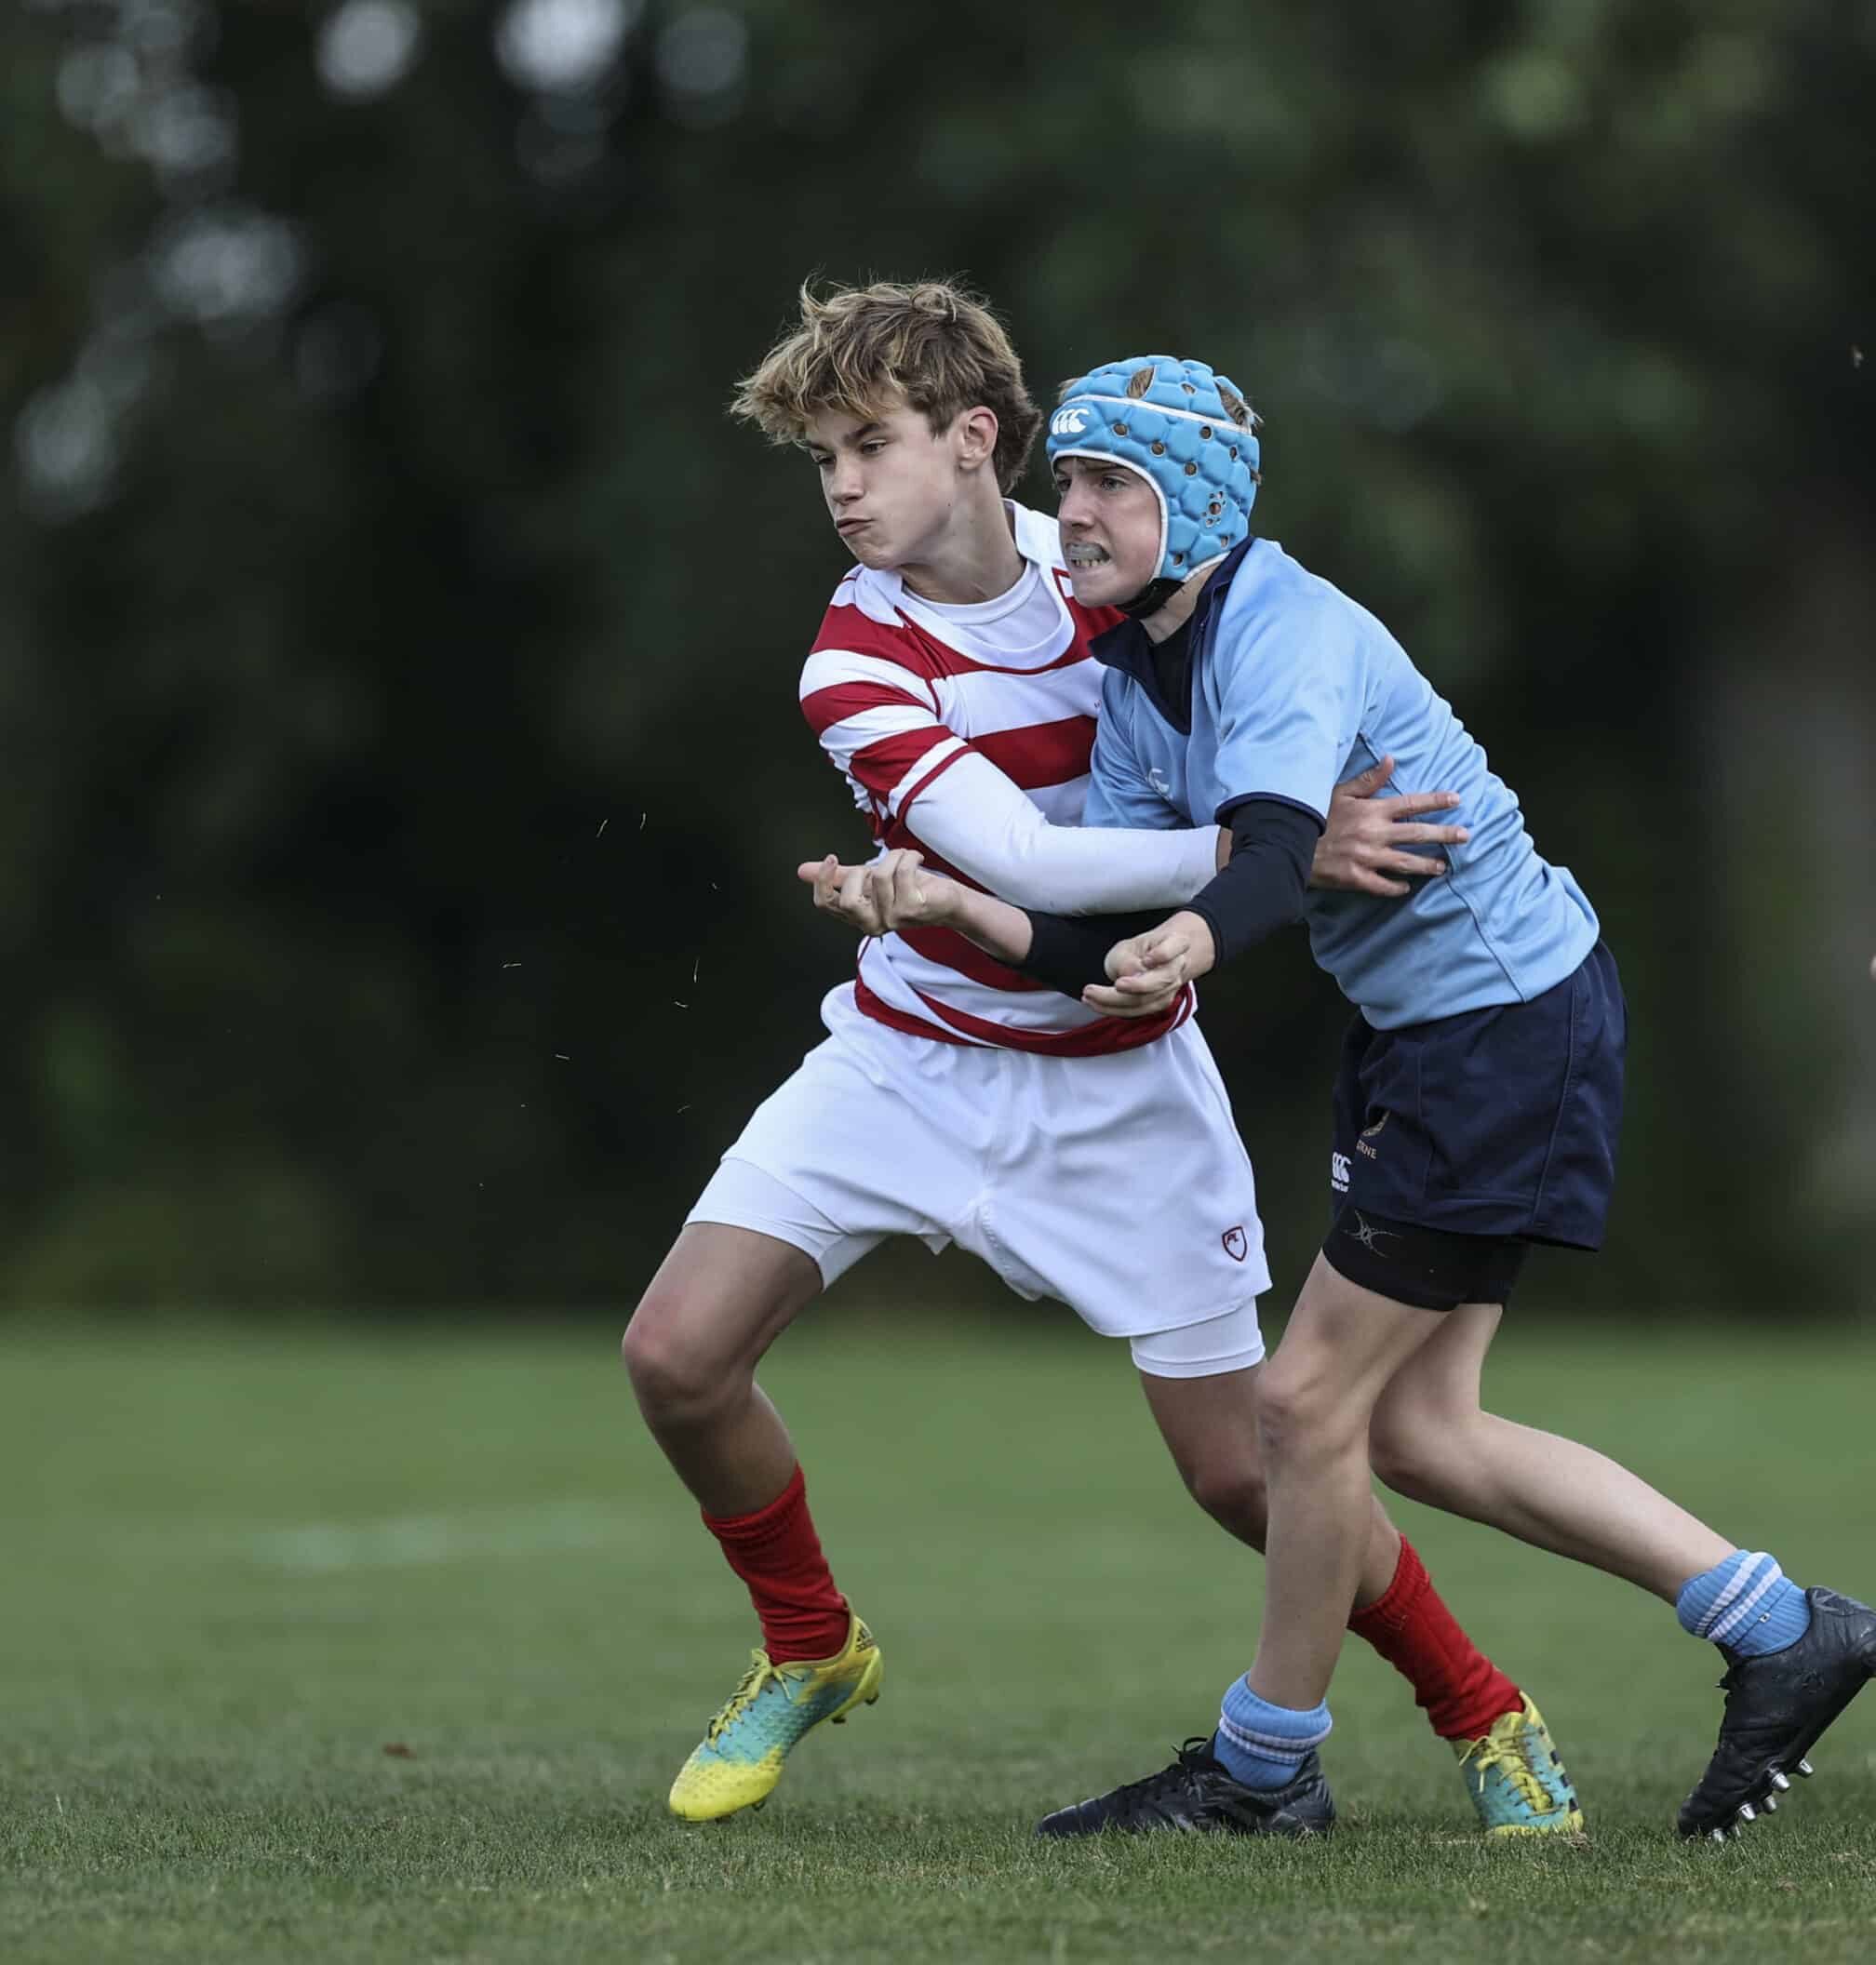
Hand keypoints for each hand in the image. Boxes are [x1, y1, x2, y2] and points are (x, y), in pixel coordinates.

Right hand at [796, 849, 960, 934]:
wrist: (946, 900)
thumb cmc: (908, 889)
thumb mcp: (868, 879)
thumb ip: (838, 876)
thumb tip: (802, 870)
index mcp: (857, 916)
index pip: (826, 904)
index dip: (823, 880)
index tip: (832, 858)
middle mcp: (872, 923)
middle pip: (847, 898)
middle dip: (860, 873)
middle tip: (879, 867)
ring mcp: (892, 920)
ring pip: (879, 876)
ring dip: (894, 857)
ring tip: (904, 859)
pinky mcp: (912, 910)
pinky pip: (901, 871)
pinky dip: (909, 856)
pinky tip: (916, 858)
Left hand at [1081, 910, 1216, 1017]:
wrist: (1154, 960)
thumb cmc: (1141, 950)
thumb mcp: (1128, 946)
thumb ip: (1128, 959)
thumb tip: (1131, 975)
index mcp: (1176, 943)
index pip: (1176, 946)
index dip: (1163, 954)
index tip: (1147, 959)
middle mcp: (1177, 968)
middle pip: (1160, 981)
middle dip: (1135, 986)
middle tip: (1112, 984)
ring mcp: (1170, 989)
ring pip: (1145, 1000)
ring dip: (1113, 1001)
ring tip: (1089, 995)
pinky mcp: (1157, 1005)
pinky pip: (1136, 1011)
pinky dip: (1112, 1009)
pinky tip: (1094, 1003)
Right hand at [1310, 755, 1468, 896]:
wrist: (1289, 846)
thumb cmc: (1314, 816)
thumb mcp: (1339, 792)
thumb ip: (1369, 779)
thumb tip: (1392, 760)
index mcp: (1372, 811)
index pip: (1411, 804)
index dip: (1435, 801)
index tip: (1456, 800)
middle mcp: (1374, 834)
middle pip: (1417, 834)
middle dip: (1444, 835)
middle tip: (1465, 836)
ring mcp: (1367, 858)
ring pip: (1405, 862)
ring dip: (1427, 865)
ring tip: (1442, 867)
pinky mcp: (1356, 878)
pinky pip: (1383, 885)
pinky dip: (1396, 887)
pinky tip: (1406, 887)